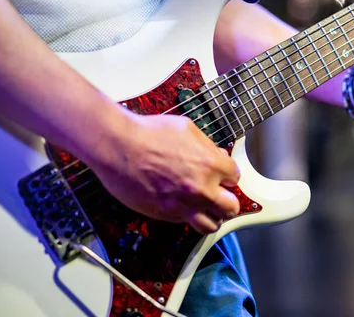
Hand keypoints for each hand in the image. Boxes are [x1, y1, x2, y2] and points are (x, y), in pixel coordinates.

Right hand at [87, 113, 240, 233]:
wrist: (119, 147)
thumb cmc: (150, 133)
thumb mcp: (187, 129)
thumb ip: (207, 146)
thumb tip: (217, 156)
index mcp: (211, 164)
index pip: (234, 178)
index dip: (227, 176)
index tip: (220, 176)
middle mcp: (202, 189)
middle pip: (231, 207)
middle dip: (226, 200)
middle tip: (218, 195)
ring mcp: (184, 205)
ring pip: (212, 224)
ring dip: (212, 216)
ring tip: (205, 208)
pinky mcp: (166, 215)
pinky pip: (187, 224)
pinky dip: (189, 217)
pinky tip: (183, 206)